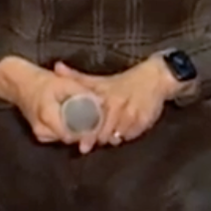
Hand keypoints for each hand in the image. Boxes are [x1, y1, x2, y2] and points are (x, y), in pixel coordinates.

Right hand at [0, 59, 95, 149]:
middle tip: (99, 122)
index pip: (74, 133)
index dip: (89, 130)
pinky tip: (77, 122)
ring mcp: (41, 135)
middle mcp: (43, 130)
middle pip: (72, 138)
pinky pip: (61, 136)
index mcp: (48, 116)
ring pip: (67, 138)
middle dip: (86, 132)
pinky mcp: (42, 135)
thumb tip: (102, 102)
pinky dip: (70, 131)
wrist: (20, 84)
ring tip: (90, 121)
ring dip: (79, 132)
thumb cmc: (42, 81)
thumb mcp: (64, 82)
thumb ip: (83, 92)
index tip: (100, 123)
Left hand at [51, 57, 175, 151]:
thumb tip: (56, 67)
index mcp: (106, 95)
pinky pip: (131, 135)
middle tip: (91, 143)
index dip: (86, 133)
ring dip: (112, 139)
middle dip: (98, 138)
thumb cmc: (122, 82)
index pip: (93, 120)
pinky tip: (122, 133)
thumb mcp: (99, 80)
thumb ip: (77, 77)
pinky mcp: (145, 120)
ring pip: (118, 136)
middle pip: (105, 131)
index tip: (81, 142)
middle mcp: (119, 104)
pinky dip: (126, 136)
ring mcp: (133, 113)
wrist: (154, 78)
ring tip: (108, 137)